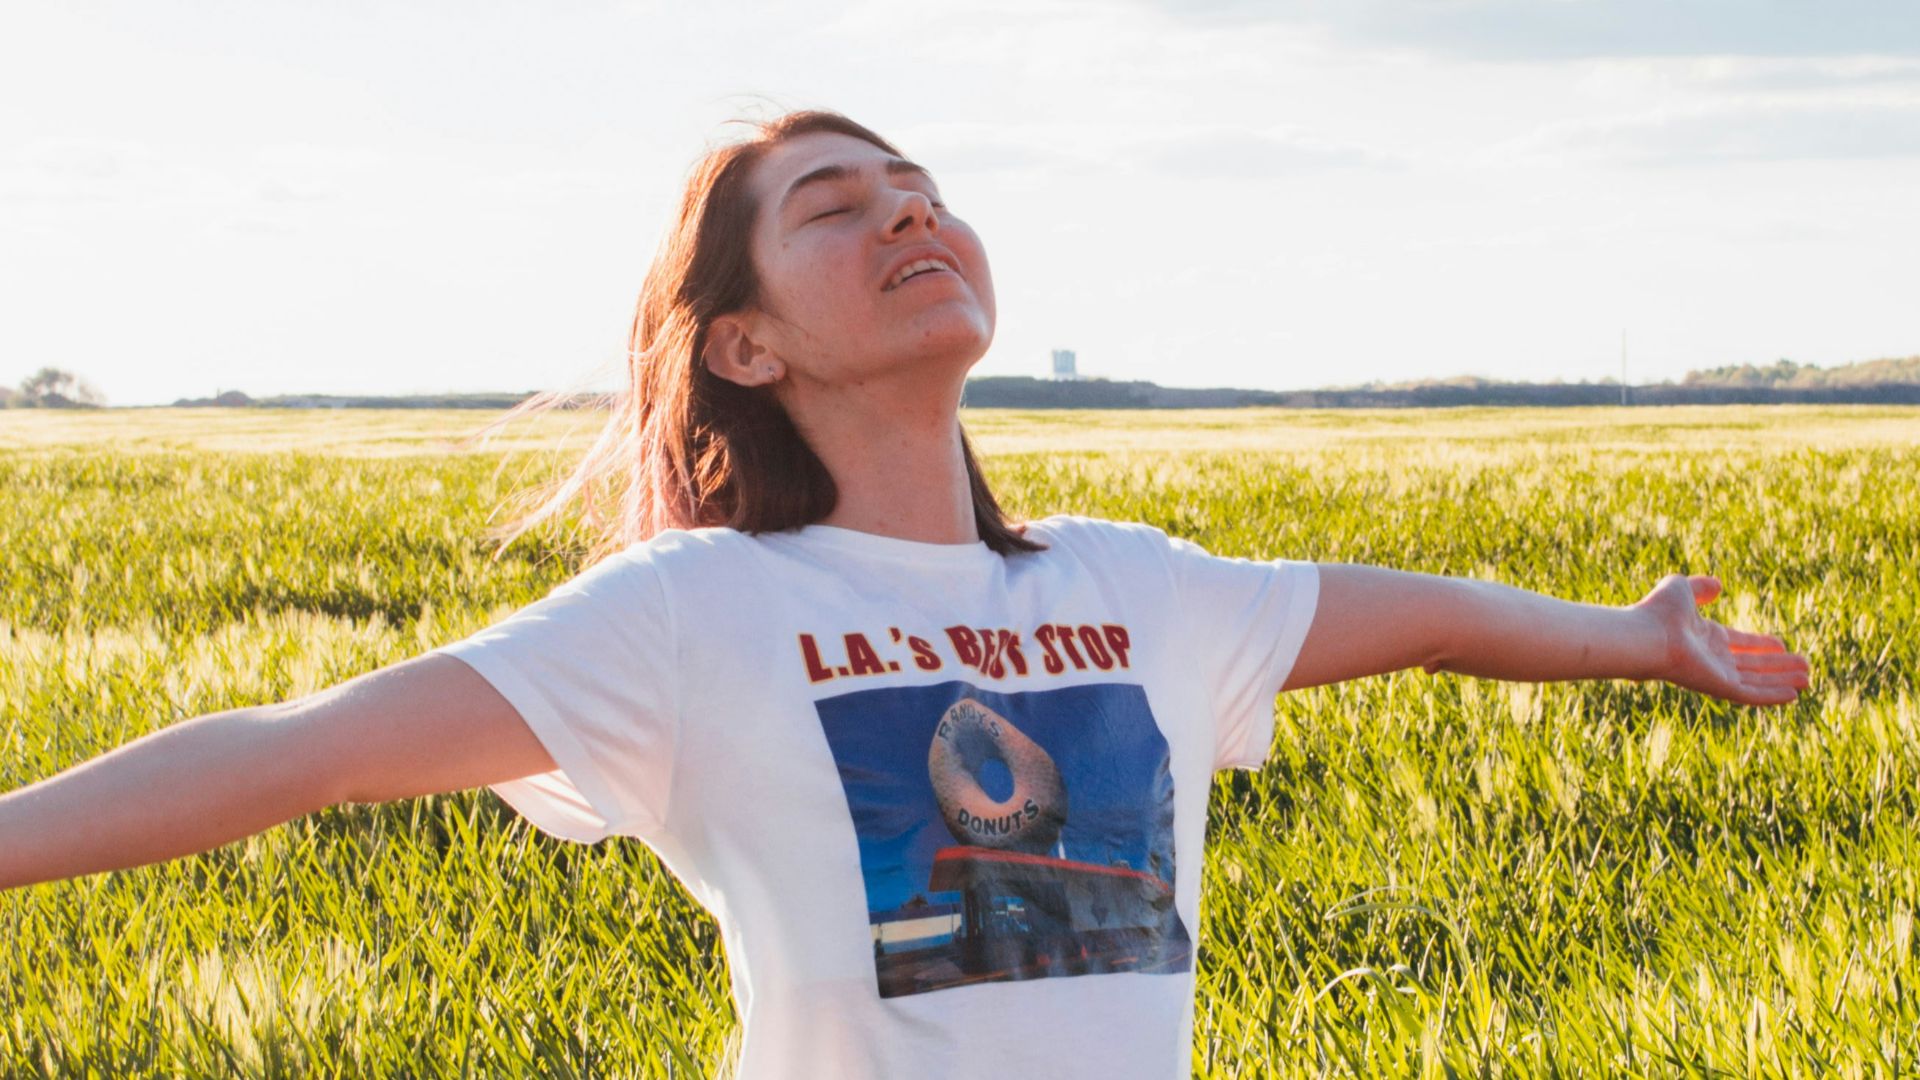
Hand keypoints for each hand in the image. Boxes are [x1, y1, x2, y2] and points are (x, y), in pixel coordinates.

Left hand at [1633, 574, 1809, 706]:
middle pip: (1751, 665)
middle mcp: (1712, 658)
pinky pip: (1751, 695)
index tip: (1781, 645)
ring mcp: (1716, 674)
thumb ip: (1700, 587)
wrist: (1646, 635)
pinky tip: (1793, 695)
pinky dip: (1772, 696)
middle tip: (1805, 667)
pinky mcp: (1719, 687)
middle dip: (1778, 666)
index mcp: (1704, 637)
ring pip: (1756, 681)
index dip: (1760, 644)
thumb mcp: (1681, 588)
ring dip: (1782, 680)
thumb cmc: (1658, 611)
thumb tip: (1718, 585)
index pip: (1739, 643)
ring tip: (1808, 679)